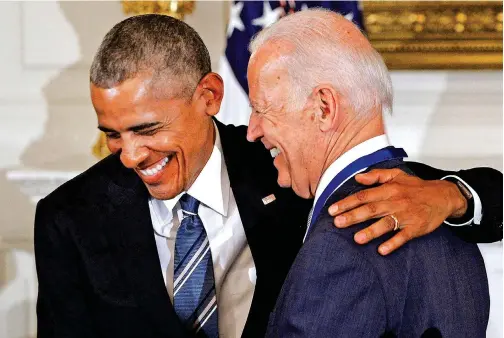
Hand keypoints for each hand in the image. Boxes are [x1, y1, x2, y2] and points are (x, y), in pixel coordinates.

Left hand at [328, 168, 467, 254]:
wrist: (444, 196)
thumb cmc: (416, 187)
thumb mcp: (397, 175)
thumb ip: (376, 175)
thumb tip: (358, 177)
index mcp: (388, 189)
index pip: (364, 196)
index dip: (347, 203)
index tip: (332, 210)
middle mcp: (395, 202)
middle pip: (371, 210)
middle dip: (353, 217)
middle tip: (337, 223)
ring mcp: (406, 215)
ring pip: (386, 224)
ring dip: (371, 231)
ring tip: (357, 239)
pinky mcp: (416, 227)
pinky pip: (403, 236)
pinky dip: (393, 243)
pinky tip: (382, 250)